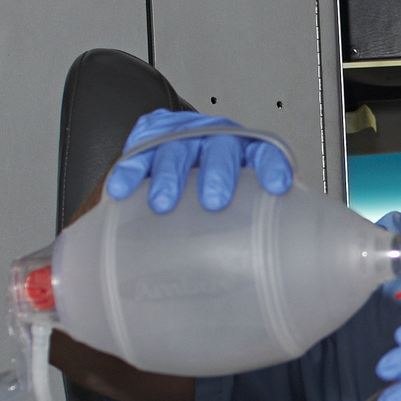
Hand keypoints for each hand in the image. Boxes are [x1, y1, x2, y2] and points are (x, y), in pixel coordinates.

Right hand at [104, 109, 292, 213]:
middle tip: (214, 202)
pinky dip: (129, 170)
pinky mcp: (147, 138)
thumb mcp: (239, 200)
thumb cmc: (212, 191)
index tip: (278, 186)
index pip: (266, 151)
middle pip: (221, 149)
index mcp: (245, 150)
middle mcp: (215, 137)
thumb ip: (257, 218)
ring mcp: (181, 134)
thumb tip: (279, 266)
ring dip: (170, 175)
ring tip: (163, 204)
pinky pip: (137, 151)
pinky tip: (122, 189)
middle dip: (218, 174)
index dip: (272, 166)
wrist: (171, 157)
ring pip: (177, 148)